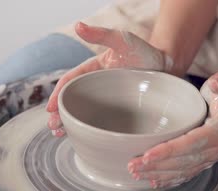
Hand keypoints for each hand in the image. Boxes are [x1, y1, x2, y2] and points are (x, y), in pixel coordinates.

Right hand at [46, 22, 172, 135]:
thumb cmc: (144, 52)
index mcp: (92, 71)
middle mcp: (95, 87)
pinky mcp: (117, 113)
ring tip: (60, 134)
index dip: (58, 95)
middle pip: (71, 101)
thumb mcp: (123, 40)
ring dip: (69, 124)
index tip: (51, 107)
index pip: (70, 82)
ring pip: (82, 113)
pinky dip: (87, 130)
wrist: (167, 67)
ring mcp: (105, 101)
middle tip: (53, 126)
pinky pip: (98, 122)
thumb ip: (101, 34)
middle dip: (59, 114)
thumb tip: (78, 26)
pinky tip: (81, 138)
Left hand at [127, 70, 217, 188]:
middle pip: (182, 162)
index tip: (147, 155)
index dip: (168, 151)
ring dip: (157, 175)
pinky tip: (152, 181)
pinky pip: (185, 174)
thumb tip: (214, 84)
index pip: (190, 144)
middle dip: (156, 166)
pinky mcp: (203, 162)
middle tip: (132, 166)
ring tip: (136, 173)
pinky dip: (168, 179)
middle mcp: (216, 149)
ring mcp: (210, 158)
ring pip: (181, 171)